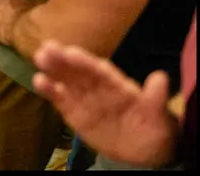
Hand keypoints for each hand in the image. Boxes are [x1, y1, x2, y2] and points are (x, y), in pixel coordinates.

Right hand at [31, 41, 177, 167]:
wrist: (141, 150)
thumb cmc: (151, 127)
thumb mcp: (158, 116)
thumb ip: (155, 98)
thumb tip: (160, 78)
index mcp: (117, 83)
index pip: (100, 70)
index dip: (87, 62)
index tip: (72, 53)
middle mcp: (96, 85)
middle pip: (78, 70)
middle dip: (63, 59)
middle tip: (47, 48)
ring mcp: (82, 96)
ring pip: (65, 79)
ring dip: (52, 68)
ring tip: (39, 58)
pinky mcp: (72, 110)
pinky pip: (59, 98)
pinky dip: (49, 89)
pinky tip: (39, 80)